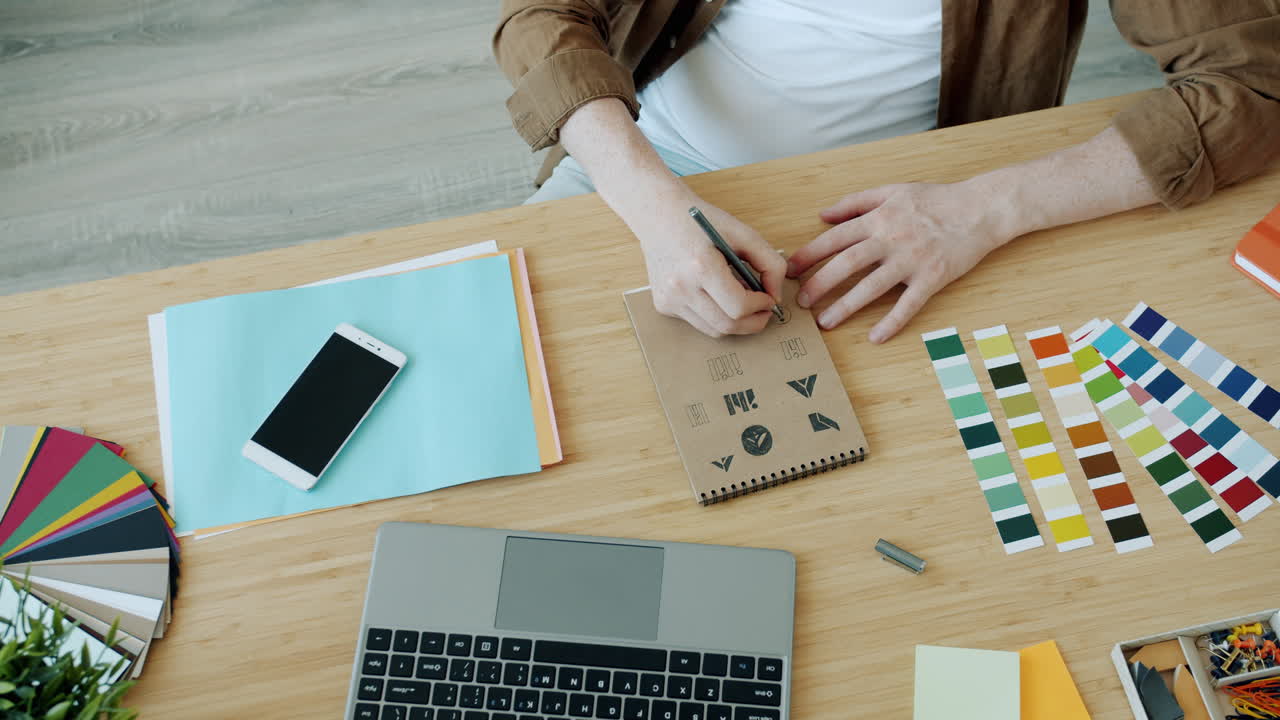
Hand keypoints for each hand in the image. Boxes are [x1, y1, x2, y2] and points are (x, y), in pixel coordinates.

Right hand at [625, 181, 785, 337]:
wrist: (658, 215)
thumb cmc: (701, 221)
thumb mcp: (743, 233)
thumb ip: (770, 263)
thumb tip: (775, 297)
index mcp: (701, 266)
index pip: (738, 307)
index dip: (760, 307)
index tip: (769, 299)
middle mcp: (680, 287)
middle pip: (727, 325)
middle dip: (752, 323)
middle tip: (764, 311)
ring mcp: (669, 299)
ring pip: (713, 330)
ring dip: (734, 321)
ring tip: (742, 302)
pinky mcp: (663, 305)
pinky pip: (697, 322)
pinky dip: (713, 314)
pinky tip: (715, 294)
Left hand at [786, 180, 1014, 342]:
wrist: (981, 208)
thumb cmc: (936, 200)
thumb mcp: (892, 191)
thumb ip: (856, 202)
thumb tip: (823, 214)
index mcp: (879, 218)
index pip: (835, 239)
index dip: (810, 255)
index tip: (790, 270)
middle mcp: (891, 239)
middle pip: (847, 264)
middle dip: (820, 284)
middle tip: (801, 302)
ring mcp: (912, 260)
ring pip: (872, 286)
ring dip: (846, 306)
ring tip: (826, 322)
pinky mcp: (933, 277)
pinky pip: (909, 304)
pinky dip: (892, 321)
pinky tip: (875, 337)